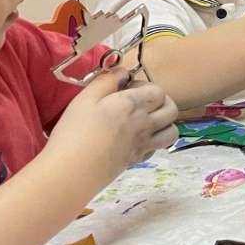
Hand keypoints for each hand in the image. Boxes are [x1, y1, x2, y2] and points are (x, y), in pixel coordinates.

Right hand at [45, 70, 177, 182]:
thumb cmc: (74, 132)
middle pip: (171, 109)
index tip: (128, 89)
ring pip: (172, 131)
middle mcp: (144, 124)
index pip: (158, 90)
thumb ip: (106, 81)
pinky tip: (137, 139)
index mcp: (132, 105)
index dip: (145, 86)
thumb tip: (122, 72)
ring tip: (145, 120)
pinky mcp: (138, 160)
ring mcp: (144, 144)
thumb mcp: (84, 99)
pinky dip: (154, 142)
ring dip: (164, 123)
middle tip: (140, 103)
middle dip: (161, 101)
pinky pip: (158, 148)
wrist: (71, 172)